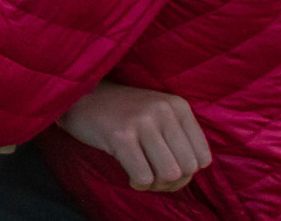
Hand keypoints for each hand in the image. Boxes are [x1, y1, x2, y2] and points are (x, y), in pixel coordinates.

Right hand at [58, 82, 211, 192]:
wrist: (78, 96)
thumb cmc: (120, 112)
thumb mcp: (156, 113)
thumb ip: (178, 138)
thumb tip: (188, 175)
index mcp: (177, 105)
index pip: (202, 157)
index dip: (187, 172)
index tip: (166, 167)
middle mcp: (163, 110)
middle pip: (187, 169)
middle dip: (170, 182)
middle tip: (152, 175)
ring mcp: (141, 121)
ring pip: (169, 174)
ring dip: (155, 184)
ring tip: (141, 175)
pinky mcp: (120, 135)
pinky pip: (144, 177)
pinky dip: (138, 183)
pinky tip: (129, 174)